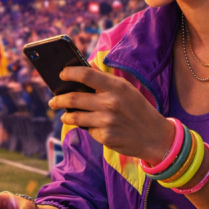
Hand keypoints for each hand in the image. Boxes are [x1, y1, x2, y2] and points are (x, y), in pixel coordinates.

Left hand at [48, 66, 174, 162]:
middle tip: (53, 100)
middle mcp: (111, 102)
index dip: (70, 73)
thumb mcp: (126, 90)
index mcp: (116, 86)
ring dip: (66, 116)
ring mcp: (107, 121)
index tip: (62, 75)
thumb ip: (105, 81)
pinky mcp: (105, 137)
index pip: (86, 75)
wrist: (155, 136)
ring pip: (75, 117)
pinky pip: (88, 130)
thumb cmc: (138, 110)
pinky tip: (93, 127)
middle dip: (58, 99)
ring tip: (64, 115)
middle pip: (74, 98)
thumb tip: (83, 71)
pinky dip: (87, 128)